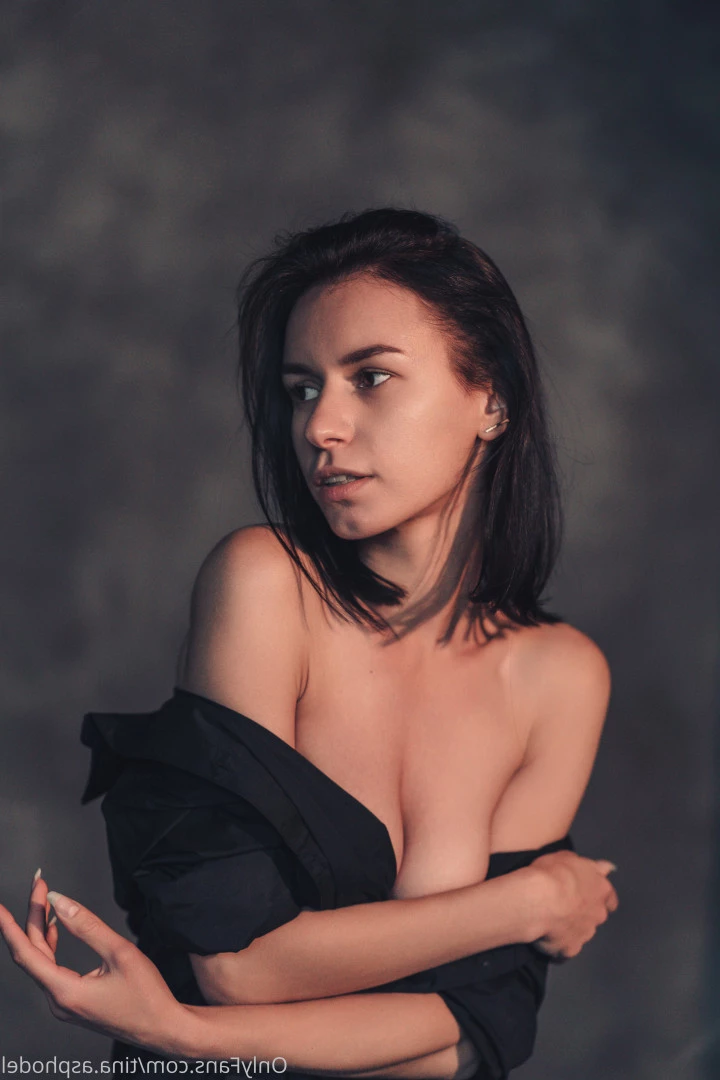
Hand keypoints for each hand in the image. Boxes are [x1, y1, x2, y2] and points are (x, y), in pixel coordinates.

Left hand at [0, 871, 193, 1056]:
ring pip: (42, 961)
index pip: (25, 953)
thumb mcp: (119, 953)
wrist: (165, 1028)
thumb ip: (86, 926)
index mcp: (64, 992)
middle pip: (33, 953)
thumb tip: (60, 901)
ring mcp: (65, 1004)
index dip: (10, 925)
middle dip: (34, 916)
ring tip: (45, 899)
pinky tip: (56, 929)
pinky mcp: (74, 1003)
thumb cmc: (147, 995)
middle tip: (39, 883)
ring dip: (42, 929)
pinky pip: (51, 971)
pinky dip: (51, 946)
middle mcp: (58, 1001)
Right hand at [528, 850, 617, 959]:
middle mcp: (597, 914)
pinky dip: (557, 946)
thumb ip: (589, 866)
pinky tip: (544, 938)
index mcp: (600, 889)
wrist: (538, 900)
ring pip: (581, 934)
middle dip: (584, 914)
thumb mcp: (570, 857)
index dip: (602, 898)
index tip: (593, 897)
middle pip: (595, 917)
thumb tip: (605, 868)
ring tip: (550, 921)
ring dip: (570, 929)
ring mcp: (585, 934)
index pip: (610, 898)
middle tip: (564, 906)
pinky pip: (564, 950)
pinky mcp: (570, 950)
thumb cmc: (553, 874)